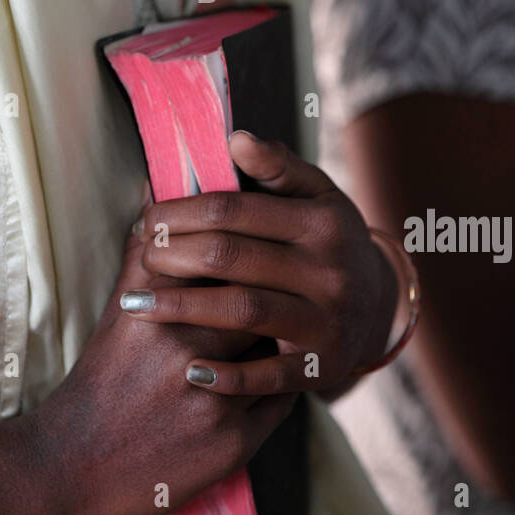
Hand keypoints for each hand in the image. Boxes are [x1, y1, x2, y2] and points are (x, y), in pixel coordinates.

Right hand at [10, 208, 297, 514]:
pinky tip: (282, 366)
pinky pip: (282, 397)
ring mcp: (213, 401)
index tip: (258, 236)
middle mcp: (186, 352)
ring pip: (277, 347)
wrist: (77, 466)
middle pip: (257, 297)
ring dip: (288, 330)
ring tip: (288, 316)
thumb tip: (158, 189)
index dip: (246, 244)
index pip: (223, 257)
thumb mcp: (117, 309)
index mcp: (157, 311)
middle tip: (285, 273)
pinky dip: (286, 379)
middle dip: (274, 285)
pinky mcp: (234, 443)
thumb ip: (142, 250)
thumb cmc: (102, 377)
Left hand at [122, 131, 396, 396]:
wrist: (379, 305)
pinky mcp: (323, 365)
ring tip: (135, 305)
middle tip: (140, 257)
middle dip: (172, 255)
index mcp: (320, 221)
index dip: (180, 212)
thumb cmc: (328, 239)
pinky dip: (228, 376)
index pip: (232, 209)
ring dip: (181, 308)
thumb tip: (233, 139)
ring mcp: (327, 319)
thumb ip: (276, 166)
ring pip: (241, 309)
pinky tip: (189, 369)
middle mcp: (328, 269)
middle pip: (229, 256)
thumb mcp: (316, 194)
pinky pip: (270, 375)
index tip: (146, 218)